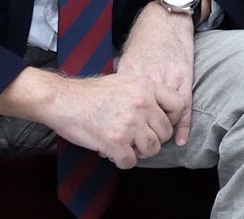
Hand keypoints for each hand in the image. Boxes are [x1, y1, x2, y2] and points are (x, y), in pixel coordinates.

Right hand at [0, 67, 179, 168]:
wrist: (64, 100)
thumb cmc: (91, 93)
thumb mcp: (124, 81)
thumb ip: (144, 94)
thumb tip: (161, 112)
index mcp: (146, 86)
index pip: (179, 105)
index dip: (172, 119)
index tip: (160, 126)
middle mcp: (142, 104)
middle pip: (165, 132)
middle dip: (152, 139)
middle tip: (136, 139)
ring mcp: (130, 123)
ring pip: (152, 149)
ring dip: (139, 152)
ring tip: (126, 146)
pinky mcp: (116, 141)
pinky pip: (131, 161)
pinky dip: (122, 161)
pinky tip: (113, 152)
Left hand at [115, 1, 196, 144]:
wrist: (164, 21)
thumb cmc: (144, 41)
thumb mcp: (125, 62)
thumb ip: (121, 85)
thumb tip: (110, 110)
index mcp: (130, 77)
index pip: (124, 113)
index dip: (121, 133)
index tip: (116, 146)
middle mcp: (148, 82)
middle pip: (144, 121)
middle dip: (140, 139)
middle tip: (135, 149)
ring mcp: (167, 81)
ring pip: (164, 119)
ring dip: (160, 134)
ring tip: (154, 143)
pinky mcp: (183, 79)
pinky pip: (183, 109)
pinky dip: (182, 127)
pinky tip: (179, 140)